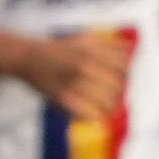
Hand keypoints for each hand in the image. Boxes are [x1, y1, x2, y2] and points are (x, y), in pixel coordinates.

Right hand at [16, 31, 130, 121]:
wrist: (28, 58)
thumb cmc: (59, 50)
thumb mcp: (84, 41)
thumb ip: (108, 46)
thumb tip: (130, 51)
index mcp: (91, 52)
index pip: (123, 67)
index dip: (125, 75)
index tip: (120, 79)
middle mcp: (84, 67)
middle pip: (118, 86)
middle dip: (118, 92)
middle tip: (112, 96)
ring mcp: (74, 84)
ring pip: (107, 102)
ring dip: (110, 107)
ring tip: (105, 107)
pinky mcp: (64, 99)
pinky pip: (90, 114)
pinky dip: (95, 117)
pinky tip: (93, 114)